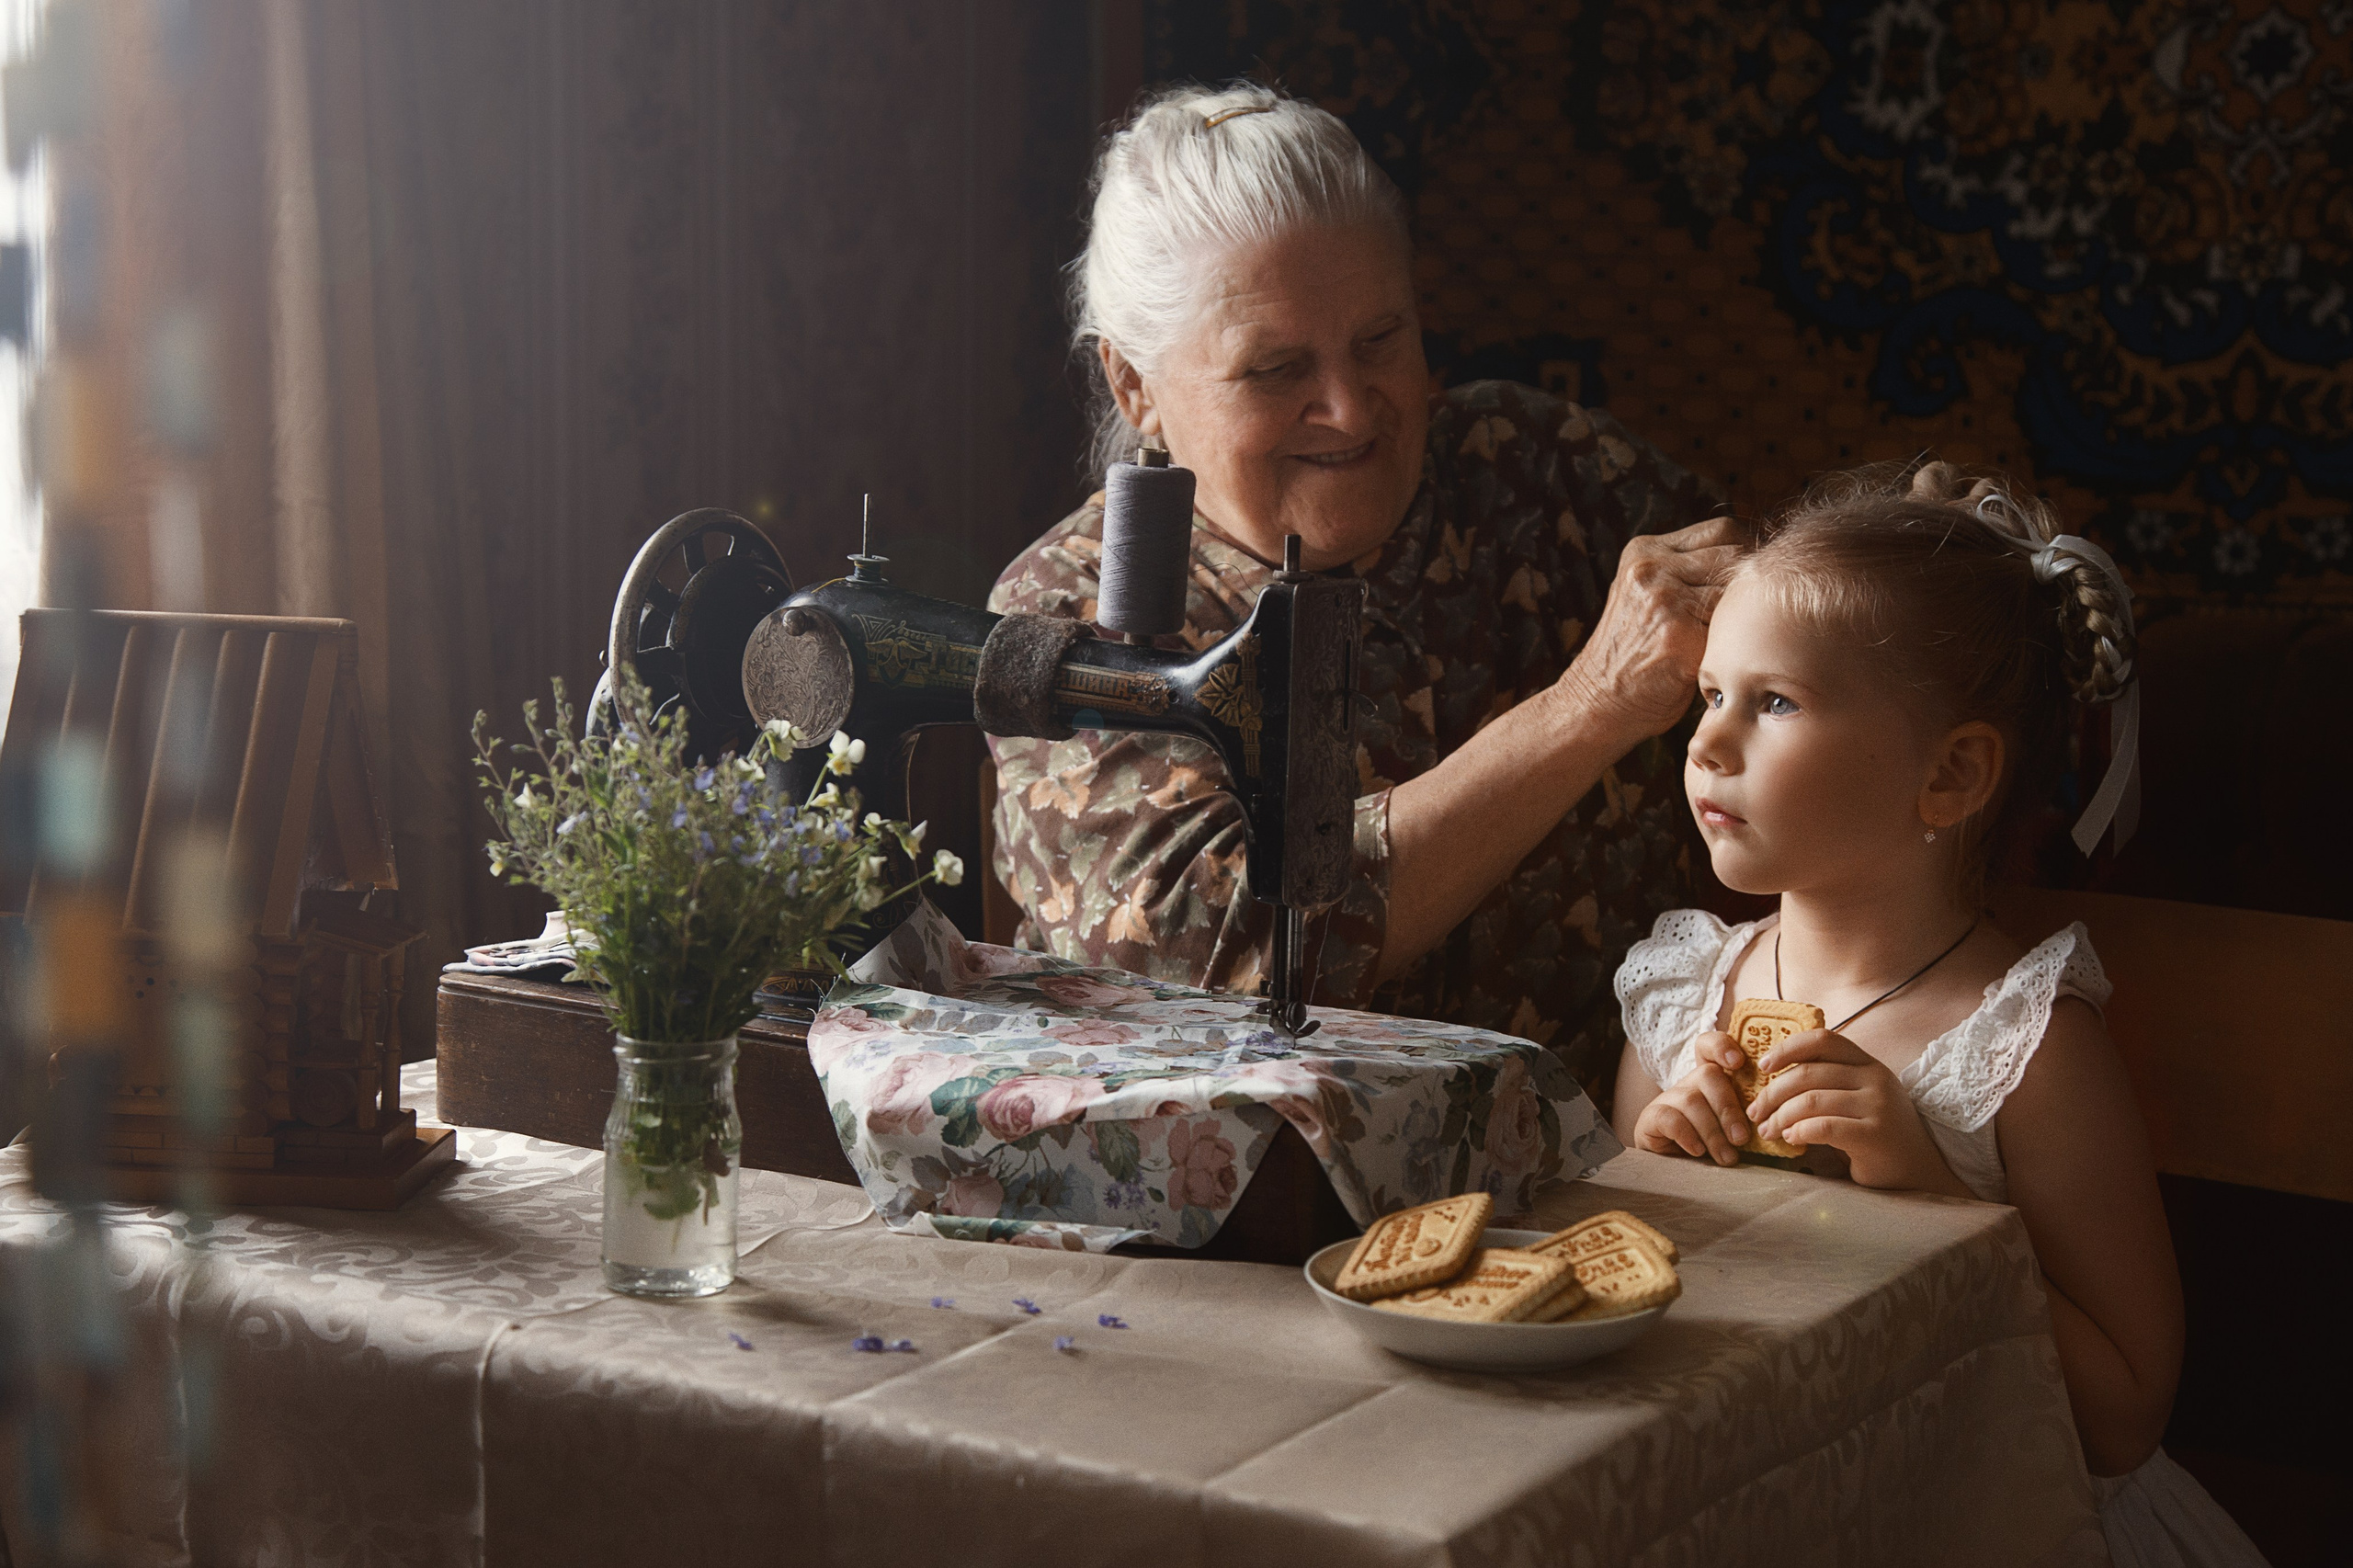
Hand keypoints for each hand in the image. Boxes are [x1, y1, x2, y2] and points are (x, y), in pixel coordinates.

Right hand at [1556, 516, 1745, 743]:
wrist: (1596, 700)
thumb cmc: (1631, 651)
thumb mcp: (1642, 592)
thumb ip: (1681, 569)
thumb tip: (1746, 556)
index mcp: (1644, 551)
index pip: (1723, 531)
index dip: (1746, 554)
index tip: (1749, 582)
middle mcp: (1651, 569)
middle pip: (1734, 556)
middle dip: (1749, 585)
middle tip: (1751, 614)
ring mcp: (1664, 601)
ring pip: (1736, 593)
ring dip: (1744, 617)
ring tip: (1736, 639)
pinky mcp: (1679, 637)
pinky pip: (1733, 630)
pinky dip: (1737, 646)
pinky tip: (1725, 659)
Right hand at [1632, 1031, 1755, 1166]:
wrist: (1677, 1172)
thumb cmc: (1715, 1148)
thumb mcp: (1734, 1131)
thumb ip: (1750, 1119)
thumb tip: (1773, 1119)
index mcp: (1711, 1081)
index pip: (1709, 1047)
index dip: (1722, 1046)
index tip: (1738, 1063)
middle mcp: (1688, 1083)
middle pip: (1707, 1074)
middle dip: (1728, 1108)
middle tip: (1741, 1139)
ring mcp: (1668, 1099)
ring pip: (1691, 1100)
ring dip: (1713, 1132)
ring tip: (1726, 1157)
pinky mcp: (1651, 1118)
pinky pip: (1669, 1118)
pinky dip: (1687, 1135)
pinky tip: (1698, 1151)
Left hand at [1749, 1030, 1953, 1190]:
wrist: (1920, 1167)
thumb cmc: (1877, 1131)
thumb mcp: (1858, 1096)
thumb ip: (1828, 1082)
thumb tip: (1772, 1078)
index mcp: (1867, 1063)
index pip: (1822, 1040)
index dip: (1787, 1048)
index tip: (1762, 1066)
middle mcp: (1874, 1079)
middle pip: (1808, 1074)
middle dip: (1772, 1093)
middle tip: (1756, 1113)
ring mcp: (1877, 1106)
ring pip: (1811, 1100)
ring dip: (1780, 1116)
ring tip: (1769, 1131)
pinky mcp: (1874, 1135)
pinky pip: (1824, 1127)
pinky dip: (1799, 1131)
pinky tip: (1792, 1139)